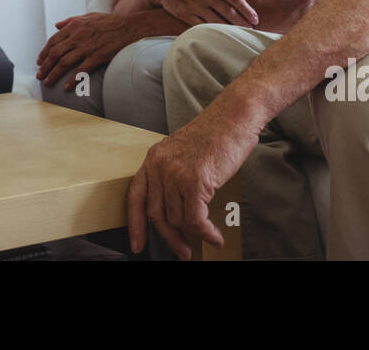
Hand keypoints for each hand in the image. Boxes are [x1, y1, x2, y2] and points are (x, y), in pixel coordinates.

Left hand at [36, 12, 141, 88]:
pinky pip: (81, 70)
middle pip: (55, 53)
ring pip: (64, 62)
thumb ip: (70, 21)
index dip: (44, 53)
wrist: (129, 27)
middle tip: (40, 76)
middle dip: (45, 66)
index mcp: (74, 26)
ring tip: (47, 82)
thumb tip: (56, 26)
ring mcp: (87, 47)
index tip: (40, 62)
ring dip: (54, 74)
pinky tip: (66, 87)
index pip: (53, 41)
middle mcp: (78, 36)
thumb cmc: (109, 22)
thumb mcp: (88, 16)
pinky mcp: (97, 57)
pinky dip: (72, 79)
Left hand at [126, 107, 257, 258]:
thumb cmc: (216, 134)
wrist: (234, 118)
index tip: (138, 244)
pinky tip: (215, 236)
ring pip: (178, 219)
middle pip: (156, 215)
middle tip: (183, 251)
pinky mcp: (194, 181)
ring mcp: (175, 173)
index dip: (135, 225)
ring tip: (208, 236)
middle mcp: (159, 166)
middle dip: (170, 238)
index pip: (135, 197)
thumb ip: (174, 178)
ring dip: (194, 234)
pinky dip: (206, 233)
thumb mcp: (184, 153)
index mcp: (154, 158)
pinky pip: (195, 220)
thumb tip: (178, 213)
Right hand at [146, 0, 258, 27]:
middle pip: (229, 12)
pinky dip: (214, 33)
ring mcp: (195, 5)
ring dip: (231, 30)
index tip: (255, 19)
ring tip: (240, 35)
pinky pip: (203, 26)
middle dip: (243, 23)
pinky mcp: (185, 15)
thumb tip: (239, 2)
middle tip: (252, 30)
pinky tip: (221, 37)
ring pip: (217, 22)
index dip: (247, 10)